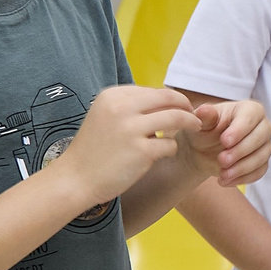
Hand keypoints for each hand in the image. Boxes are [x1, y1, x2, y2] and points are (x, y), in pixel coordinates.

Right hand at [55, 85, 195, 204]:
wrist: (75, 179)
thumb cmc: (94, 149)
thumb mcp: (106, 116)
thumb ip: (131, 106)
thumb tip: (166, 99)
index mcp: (112, 96)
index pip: (154, 91)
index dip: (172, 99)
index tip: (181, 107)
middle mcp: (121, 108)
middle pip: (169, 98)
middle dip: (187, 106)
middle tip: (195, 116)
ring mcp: (131, 129)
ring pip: (177, 118)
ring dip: (190, 123)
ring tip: (195, 129)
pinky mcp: (141, 151)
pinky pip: (170, 144)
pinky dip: (171, 148)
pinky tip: (162, 153)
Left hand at [185, 99, 270, 187]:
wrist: (203, 150)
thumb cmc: (204, 130)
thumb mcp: (201, 122)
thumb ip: (205, 116)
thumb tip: (204, 110)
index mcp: (249, 109)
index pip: (251, 116)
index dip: (239, 130)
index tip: (224, 141)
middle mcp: (262, 125)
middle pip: (260, 137)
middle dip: (241, 151)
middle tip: (221, 160)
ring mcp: (265, 144)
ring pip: (262, 157)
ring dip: (242, 168)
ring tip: (222, 174)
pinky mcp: (263, 162)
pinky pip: (260, 171)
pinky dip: (243, 178)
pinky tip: (226, 181)